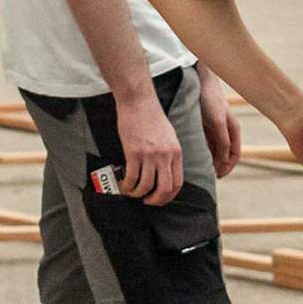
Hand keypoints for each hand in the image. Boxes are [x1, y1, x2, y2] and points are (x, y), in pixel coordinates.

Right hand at [115, 80, 183, 203]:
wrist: (139, 102)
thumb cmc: (152, 118)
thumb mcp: (169, 136)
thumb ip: (170, 154)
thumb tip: (165, 173)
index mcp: (176, 152)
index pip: (177, 183)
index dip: (168, 196)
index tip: (160, 199)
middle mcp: (165, 156)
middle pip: (164, 189)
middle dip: (155, 200)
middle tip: (147, 201)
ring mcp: (150, 155)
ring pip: (146, 186)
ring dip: (138, 194)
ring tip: (132, 192)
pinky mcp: (134, 152)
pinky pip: (132, 178)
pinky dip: (127, 186)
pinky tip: (124, 185)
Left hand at [198, 74, 243, 178]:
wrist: (201, 83)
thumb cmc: (211, 101)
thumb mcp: (218, 123)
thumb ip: (223, 142)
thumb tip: (224, 161)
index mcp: (234, 131)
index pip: (234, 155)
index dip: (228, 167)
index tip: (218, 176)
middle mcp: (227, 132)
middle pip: (225, 155)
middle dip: (219, 166)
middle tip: (208, 176)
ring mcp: (217, 130)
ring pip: (216, 151)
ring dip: (212, 160)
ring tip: (202, 170)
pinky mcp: (207, 127)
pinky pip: (208, 144)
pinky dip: (205, 153)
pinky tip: (197, 158)